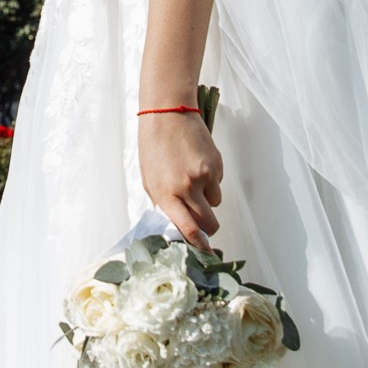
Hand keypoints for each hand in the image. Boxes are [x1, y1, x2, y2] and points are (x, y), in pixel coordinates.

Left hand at [138, 111, 222, 245]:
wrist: (167, 114)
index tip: (205, 252)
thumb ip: (164, 204)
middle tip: (204, 223)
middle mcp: (186, 188)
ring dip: (208, 200)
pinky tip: (198, 164)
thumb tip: (177, 224)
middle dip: (209, 228)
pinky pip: (218, 184)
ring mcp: (204, 176)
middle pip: (208, 223)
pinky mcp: (216, 164)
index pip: (188, 229)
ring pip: (215, 203)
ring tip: (193, 180)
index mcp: (166, 194)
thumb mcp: (149, 181)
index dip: (199, 245)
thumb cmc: (154, 147)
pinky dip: (211, 181)